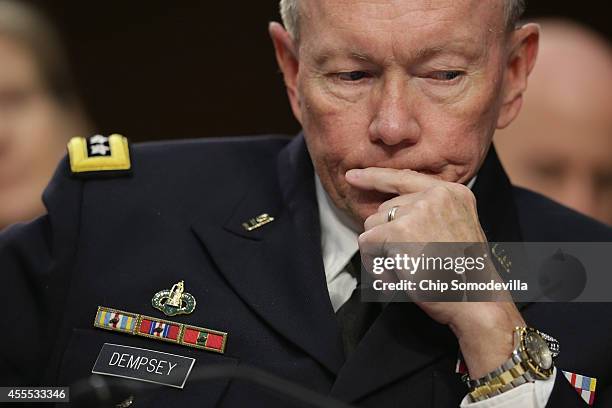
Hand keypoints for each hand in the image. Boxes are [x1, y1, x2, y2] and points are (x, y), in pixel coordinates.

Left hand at [346, 167, 524, 377]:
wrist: (475, 300)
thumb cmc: (464, 275)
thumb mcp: (456, 230)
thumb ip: (429, 214)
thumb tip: (386, 213)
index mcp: (453, 192)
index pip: (405, 178)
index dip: (375, 177)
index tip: (352, 176)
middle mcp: (436, 195)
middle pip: (384, 209)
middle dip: (386, 239)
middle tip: (409, 265)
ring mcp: (417, 210)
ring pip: (372, 226)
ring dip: (380, 253)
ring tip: (405, 271)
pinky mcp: (399, 231)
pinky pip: (367, 243)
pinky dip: (374, 264)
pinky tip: (396, 277)